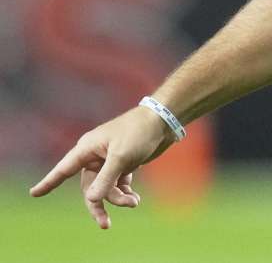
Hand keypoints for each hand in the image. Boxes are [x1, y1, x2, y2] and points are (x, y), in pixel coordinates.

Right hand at [29, 105, 176, 228]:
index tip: (34, 193)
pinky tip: (134, 199)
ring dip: (117, 198)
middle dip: (98, 204)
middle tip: (105, 224)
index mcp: (87, 149)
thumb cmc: (138, 133)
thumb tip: (91, 199)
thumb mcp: (121, 157)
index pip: (64, 169)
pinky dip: (124, 192)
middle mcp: (95, 156)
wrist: (163, 121)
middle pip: (89, 187)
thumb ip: (106, 179)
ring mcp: (109, 161)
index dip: (49, 182)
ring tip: (133, 202)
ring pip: (105, 188)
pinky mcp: (123, 164)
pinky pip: (117, 184)